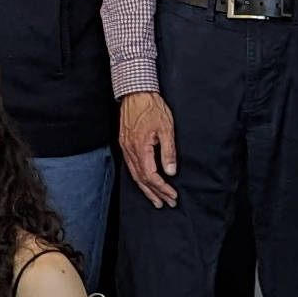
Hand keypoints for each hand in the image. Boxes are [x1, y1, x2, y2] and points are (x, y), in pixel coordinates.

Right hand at [117, 91, 178, 207]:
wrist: (135, 93)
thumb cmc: (152, 107)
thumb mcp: (166, 128)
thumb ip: (168, 152)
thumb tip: (171, 171)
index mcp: (140, 148)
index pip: (151, 175)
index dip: (162, 188)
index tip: (172, 195)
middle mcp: (130, 151)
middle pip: (141, 179)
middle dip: (154, 193)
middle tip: (166, 204)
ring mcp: (125, 148)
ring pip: (134, 175)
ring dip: (146, 189)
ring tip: (155, 199)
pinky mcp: (124, 144)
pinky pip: (131, 167)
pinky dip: (139, 178)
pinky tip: (145, 182)